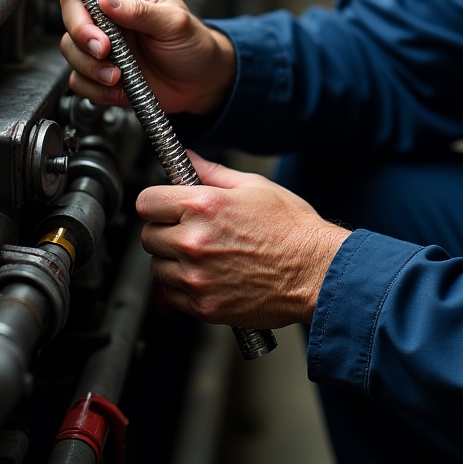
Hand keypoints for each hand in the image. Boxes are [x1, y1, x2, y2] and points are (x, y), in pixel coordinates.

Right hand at [59, 0, 235, 115]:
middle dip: (84, 43)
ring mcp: (104, 43)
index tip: (98, 34)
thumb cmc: (195, 45)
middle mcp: (110, 13)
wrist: (202, 82)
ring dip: (91, 69)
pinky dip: (95, 89)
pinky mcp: (101, 70)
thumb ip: (141, 11)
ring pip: (71, 52)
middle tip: (107, 54)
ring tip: (119, 76)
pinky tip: (118, 89)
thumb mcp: (175, 23)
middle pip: (70, 21)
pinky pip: (80, 80)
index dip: (80, 11)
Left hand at [137, 154, 350, 327]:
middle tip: (189, 229)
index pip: (146, 202)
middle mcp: (194, 241)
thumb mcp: (254, 186)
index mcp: (204, 206)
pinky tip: (210, 274)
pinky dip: (184, 285)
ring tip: (204, 254)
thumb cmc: (292, 229)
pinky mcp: (203, 305)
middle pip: (148, 235)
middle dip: (164, 230)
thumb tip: (188, 158)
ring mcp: (196, 277)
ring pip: (157, 267)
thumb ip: (212, 173)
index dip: (157, 202)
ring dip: (172, 260)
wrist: (315, 271)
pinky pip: (172, 294)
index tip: (165, 206)